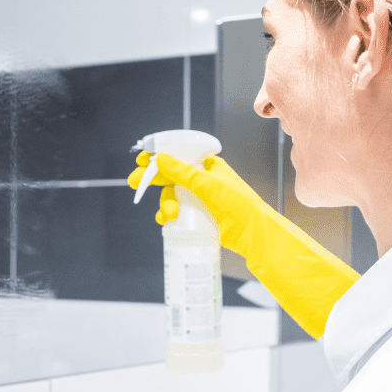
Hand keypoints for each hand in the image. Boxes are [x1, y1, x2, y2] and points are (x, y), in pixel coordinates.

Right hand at [129, 151, 358, 338]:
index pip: (180, 155)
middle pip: (171, 176)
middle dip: (154, 180)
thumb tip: (160, 158)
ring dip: (165, 204)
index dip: (160, 156)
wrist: (255, 236)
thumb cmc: (241, 206)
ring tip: (169, 215)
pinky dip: (168, 216)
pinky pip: (177, 213)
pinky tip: (166, 221)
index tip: (143, 158)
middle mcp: (204, 180)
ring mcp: (200, 200)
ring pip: (172, 196)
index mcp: (209, 166)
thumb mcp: (209, 185)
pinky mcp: (199, 217)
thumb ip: (183, 172)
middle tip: (135, 183)